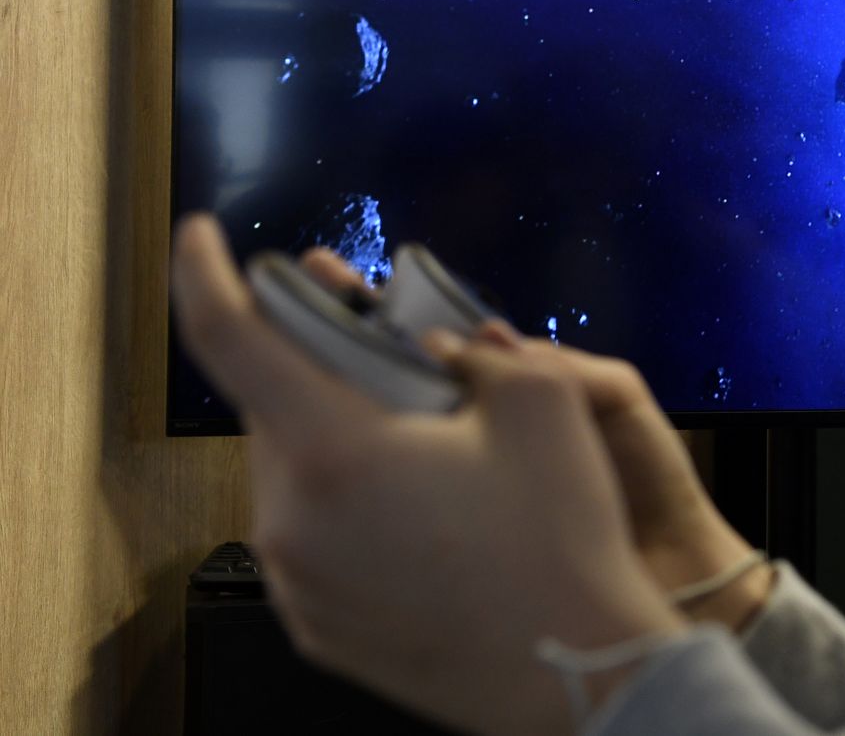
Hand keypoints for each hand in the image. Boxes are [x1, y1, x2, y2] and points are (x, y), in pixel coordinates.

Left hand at [170, 214, 684, 735]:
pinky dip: (354, 504)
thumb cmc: (560, 540)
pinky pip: (316, 536)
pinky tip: (431, 510)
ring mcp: (298, 582)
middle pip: (276, 407)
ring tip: (430, 443)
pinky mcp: (318, 626)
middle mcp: (292, 520)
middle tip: (388, 349)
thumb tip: (432, 352)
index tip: (201, 236)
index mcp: (333, 451)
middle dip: (321, 366)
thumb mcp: (544, 397)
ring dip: (344, 439)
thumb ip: (470, 349)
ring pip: (297, 472)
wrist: (578, 673)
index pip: (230, 338)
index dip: (206, 273)